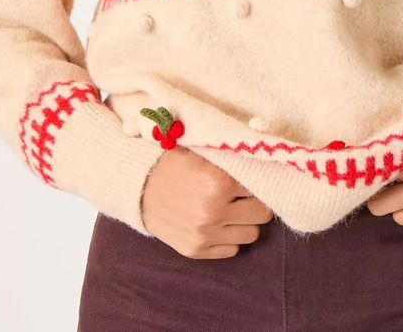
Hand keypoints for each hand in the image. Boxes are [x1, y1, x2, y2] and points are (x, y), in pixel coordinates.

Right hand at [141, 146, 274, 257]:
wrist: (138, 187)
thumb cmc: (173, 164)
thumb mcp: (202, 152)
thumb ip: (232, 158)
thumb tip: (264, 160)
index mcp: (218, 181)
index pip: (260, 186)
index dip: (257, 181)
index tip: (252, 178)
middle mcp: (214, 210)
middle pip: (262, 214)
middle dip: (256, 203)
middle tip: (245, 195)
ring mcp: (205, 234)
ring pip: (251, 234)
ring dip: (244, 222)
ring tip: (231, 209)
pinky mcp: (196, 250)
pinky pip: (232, 250)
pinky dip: (229, 237)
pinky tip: (217, 223)